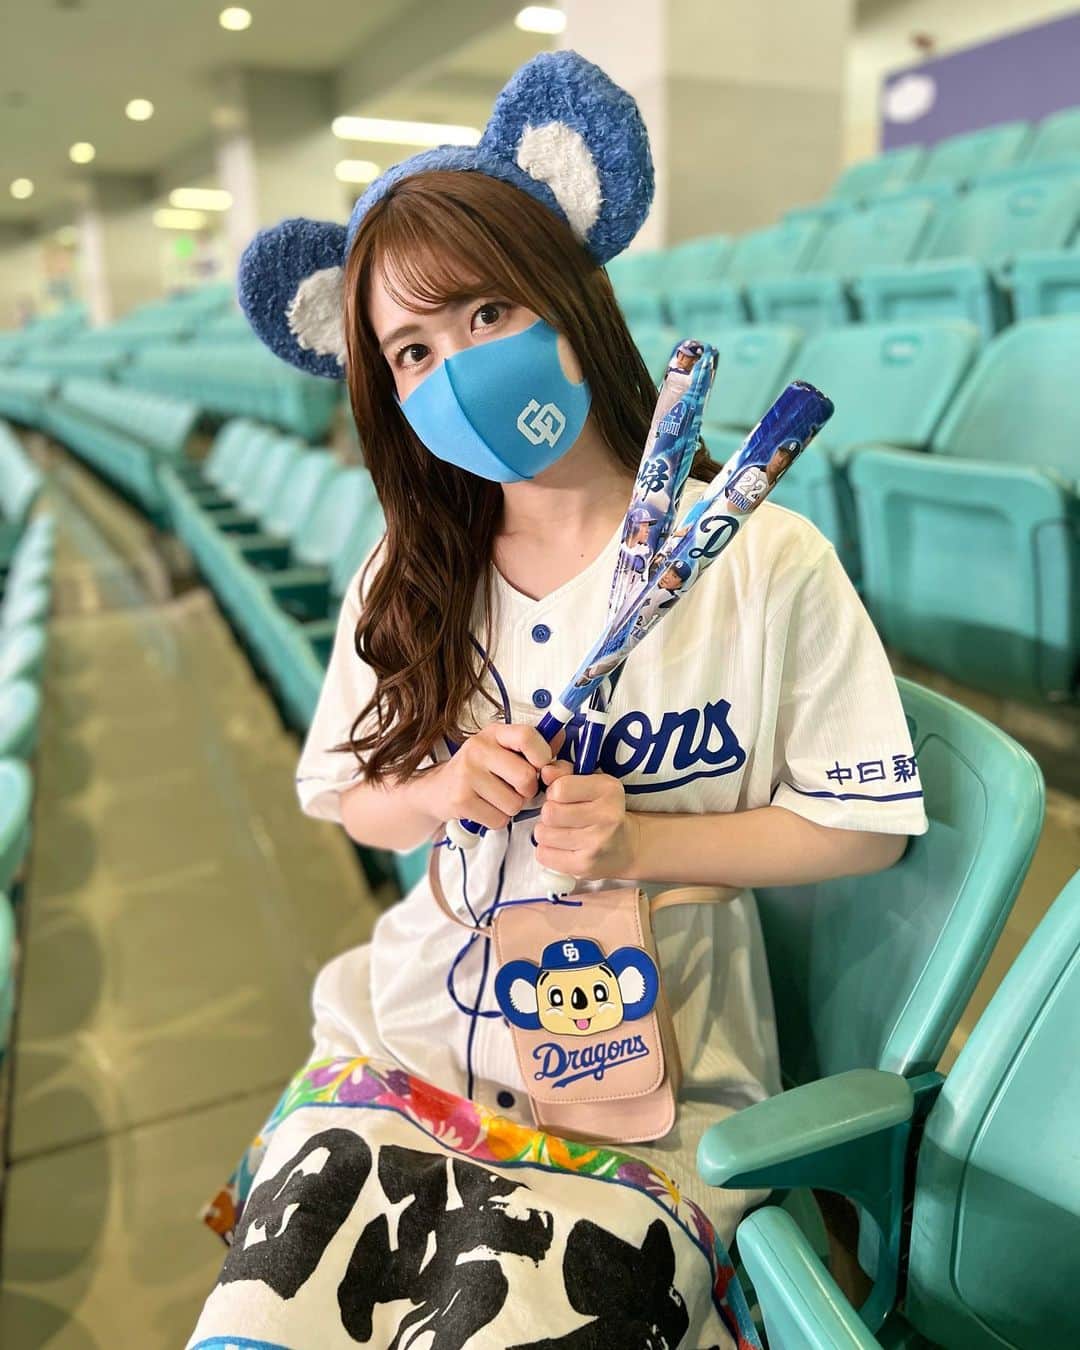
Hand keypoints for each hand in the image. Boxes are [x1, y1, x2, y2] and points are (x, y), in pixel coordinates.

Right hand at [422, 723, 554, 831]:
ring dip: (512, 807)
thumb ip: (536, 748)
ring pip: (515, 803)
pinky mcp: (460, 800)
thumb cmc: (479, 770)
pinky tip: (485, 808)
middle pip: (526, 778)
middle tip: (515, 788)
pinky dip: (497, 819)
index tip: (542, 766)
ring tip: (496, 797)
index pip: (527, 737)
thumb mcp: (505, 751)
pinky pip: (499, 819)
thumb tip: (563, 738)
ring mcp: (467, 774)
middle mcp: (478, 749)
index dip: (543, 755)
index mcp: (495, 733)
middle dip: (528, 790)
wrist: (438, 789)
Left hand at [533, 762, 640, 880]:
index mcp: (608, 791)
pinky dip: (546, 850)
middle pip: (550, 812)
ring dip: (546, 831)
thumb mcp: (590, 783)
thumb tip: (545, 772)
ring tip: (559, 831)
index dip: (554, 791)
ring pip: (543, 834)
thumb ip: (564, 773)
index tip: (562, 796)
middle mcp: (606, 817)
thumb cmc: (602, 810)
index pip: (560, 788)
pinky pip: (544, 855)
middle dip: (549, 812)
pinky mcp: (585, 866)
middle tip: (559, 816)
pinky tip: (560, 846)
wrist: (626, 847)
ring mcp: (596, 844)